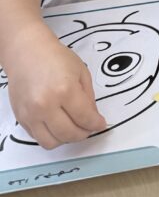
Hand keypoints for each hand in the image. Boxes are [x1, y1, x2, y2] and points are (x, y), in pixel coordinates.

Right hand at [5, 33, 105, 148]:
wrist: (27, 53)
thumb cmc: (56, 58)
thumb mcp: (81, 72)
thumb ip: (89, 97)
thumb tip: (92, 118)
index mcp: (65, 90)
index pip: (84, 118)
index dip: (96, 124)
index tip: (100, 124)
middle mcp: (46, 105)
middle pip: (69, 134)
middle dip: (83, 134)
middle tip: (88, 128)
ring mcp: (31, 114)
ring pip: (51, 142)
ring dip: (65, 139)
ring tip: (72, 128)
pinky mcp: (21, 118)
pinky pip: (37, 138)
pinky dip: (50, 135)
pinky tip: (57, 124)